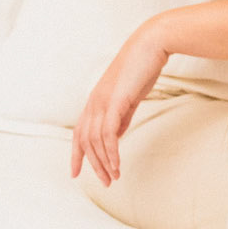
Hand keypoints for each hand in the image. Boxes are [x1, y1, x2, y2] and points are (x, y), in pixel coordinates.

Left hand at [70, 18, 171, 186]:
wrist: (151, 45)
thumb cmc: (143, 68)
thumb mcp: (130, 97)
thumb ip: (122, 117)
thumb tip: (116, 137)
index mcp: (95, 101)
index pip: (79, 133)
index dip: (76, 155)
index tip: (76, 174)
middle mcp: (93, 103)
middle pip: (85, 141)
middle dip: (93, 165)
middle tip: (106, 183)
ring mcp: (102, 102)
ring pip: (95, 141)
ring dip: (104, 163)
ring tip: (114, 177)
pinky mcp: (114, 102)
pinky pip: (108, 135)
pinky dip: (111, 152)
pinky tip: (118, 164)